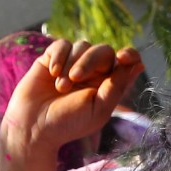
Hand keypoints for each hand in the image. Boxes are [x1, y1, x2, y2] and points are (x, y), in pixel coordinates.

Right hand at [0, 39, 144, 170]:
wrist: (33, 126)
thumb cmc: (68, 123)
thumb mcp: (98, 108)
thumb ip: (117, 86)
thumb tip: (137, 64)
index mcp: (108, 84)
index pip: (127, 62)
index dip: (130, 55)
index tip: (123, 57)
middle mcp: (93, 72)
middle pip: (103, 50)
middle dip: (90, 61)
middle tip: (75, 78)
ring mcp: (73, 64)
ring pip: (82, 45)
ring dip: (71, 64)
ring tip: (60, 88)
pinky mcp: (53, 58)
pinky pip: (62, 44)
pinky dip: (59, 56)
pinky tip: (52, 73)